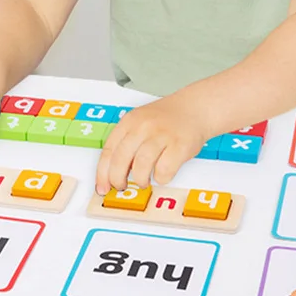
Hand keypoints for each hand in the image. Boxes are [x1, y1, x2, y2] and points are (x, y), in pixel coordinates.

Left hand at [95, 93, 211, 194]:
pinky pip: (164, 171)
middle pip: (121, 159)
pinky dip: (161, 178)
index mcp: (129, 121)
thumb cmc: (165, 120)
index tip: (102, 186)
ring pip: (141, 167)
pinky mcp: (180, 146)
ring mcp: (161, 135)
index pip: (108, 151)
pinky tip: (162, 173)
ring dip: (140, 179)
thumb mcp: (139, 122)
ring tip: (144, 180)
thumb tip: (112, 172)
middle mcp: (143, 126)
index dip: (102, 173)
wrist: (194, 108)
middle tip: (121, 186)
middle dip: (117, 179)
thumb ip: (126, 143)